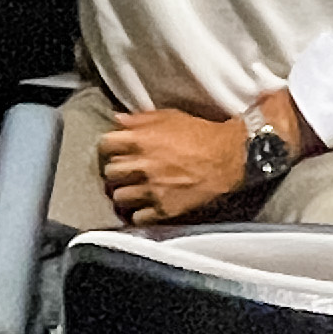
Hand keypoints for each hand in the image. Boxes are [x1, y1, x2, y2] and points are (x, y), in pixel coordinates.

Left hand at [98, 105, 251, 223]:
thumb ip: (140, 119)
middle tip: (124, 170)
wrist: (227, 158)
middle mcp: (142, 166)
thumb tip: (118, 120)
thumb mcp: (169, 116)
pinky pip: (137, 217)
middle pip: (110, 172)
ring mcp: (152, 190)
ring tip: (133, 189)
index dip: (108, 147)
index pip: (105, 145)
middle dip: (115, 171)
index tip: (113, 150)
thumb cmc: (199, 134)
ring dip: (124, 192)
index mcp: (140, 140)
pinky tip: (145, 206)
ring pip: (119, 197)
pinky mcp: (163, 209)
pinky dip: (139, 213)